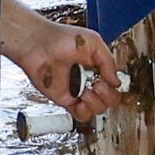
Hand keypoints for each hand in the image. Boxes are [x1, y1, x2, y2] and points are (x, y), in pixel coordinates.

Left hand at [2, 9, 118, 125]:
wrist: (39, 46)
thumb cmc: (60, 39)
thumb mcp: (93, 42)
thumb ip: (108, 62)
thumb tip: (116, 82)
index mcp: (97, 67)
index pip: (114, 85)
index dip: (114, 86)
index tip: (108, 80)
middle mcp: (89, 80)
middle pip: (109, 100)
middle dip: (107, 96)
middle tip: (98, 85)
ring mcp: (77, 91)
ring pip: (97, 110)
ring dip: (96, 103)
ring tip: (86, 92)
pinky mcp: (65, 100)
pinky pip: (80, 115)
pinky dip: (84, 112)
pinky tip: (81, 101)